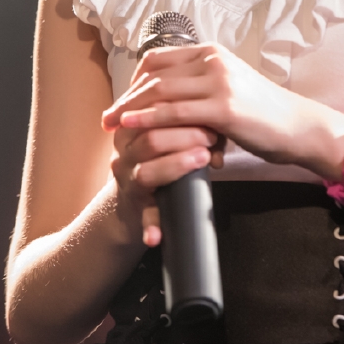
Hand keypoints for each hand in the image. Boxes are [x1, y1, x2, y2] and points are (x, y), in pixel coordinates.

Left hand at [102, 43, 343, 181]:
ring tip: (112, 125)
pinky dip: (149, 119)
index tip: (122, 101)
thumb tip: (171, 98)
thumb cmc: (263, 114)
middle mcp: (214, 60)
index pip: (160, 59)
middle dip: (126, 96)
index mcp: (213, 53)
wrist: (297, 126)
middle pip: (155, 74)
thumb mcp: (229, 89)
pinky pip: (176, 111)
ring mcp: (219, 81)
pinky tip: (133, 127)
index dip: (135, 80)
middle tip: (107, 118)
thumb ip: (202, 86)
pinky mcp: (224, 107)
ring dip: (130, 109)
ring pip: (161, 90)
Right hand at [106, 98, 221, 245]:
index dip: (181, 109)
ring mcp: (127, 179)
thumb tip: (219, 121)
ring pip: (146, 172)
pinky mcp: (136, 206)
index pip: (152, 110)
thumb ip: (188, 120)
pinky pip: (144, 215)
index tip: (207, 108)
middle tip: (212, 136)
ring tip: (205, 158)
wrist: (134, 196)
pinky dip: (153, 225)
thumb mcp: (170, 131)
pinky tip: (159, 234)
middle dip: (185, 135)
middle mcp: (124, 151)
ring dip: (177, 165)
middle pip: (150, 139)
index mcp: (131, 126)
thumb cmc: (161, 154)